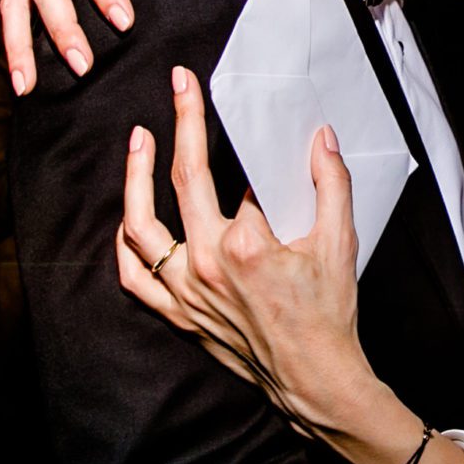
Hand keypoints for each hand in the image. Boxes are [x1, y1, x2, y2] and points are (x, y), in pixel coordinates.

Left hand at [114, 65, 364, 430]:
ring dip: (135, 176)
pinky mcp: (179, 313)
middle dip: (182, 122)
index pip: (242, 177)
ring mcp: (186, 290)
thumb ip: (330, 184)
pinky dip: (124, 245)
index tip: (242, 112)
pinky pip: (134, 276)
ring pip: (140, 225)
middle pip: (185, 179)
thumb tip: (319, 138)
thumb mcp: (339, 243)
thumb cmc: (327, 314)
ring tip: (138, 138)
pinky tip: (126, 216)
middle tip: (180, 85)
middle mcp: (207, 264)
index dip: (252, 147)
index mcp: (246, 245)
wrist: (314, 378)